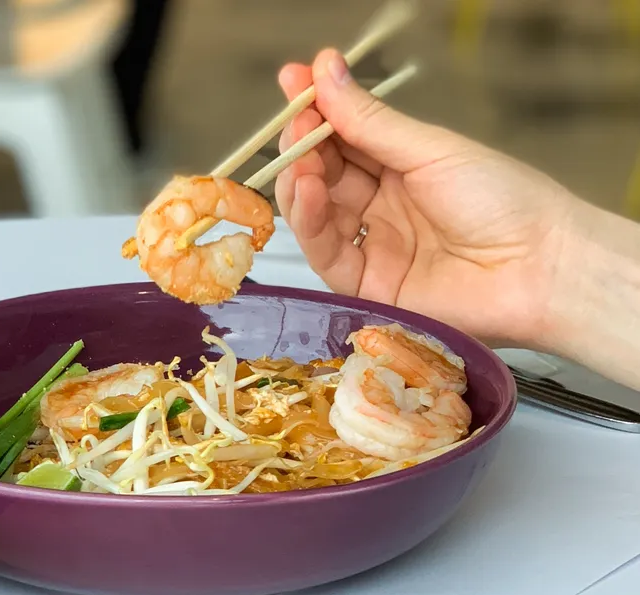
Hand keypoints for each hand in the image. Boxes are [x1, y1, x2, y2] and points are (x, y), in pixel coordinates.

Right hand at [275, 49, 576, 347]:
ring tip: (301, 155)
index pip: (345, 138)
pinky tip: (309, 190)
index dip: (317, 110)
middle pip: (326, 175)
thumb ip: (370, 121)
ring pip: (317, 214)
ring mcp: (373, 247)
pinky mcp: (367, 287)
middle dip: (304, 144)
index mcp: (403, 168)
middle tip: (293, 119)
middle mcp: (382, 207)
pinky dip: (310, 222)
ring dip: (301, 181)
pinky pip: (326, 253)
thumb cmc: (501, 199)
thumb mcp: (430, 150)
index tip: (292, 80)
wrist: (540, 269)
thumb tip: (324, 68)